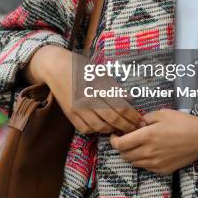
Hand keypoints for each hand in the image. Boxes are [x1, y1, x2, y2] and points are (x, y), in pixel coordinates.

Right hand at [27, 46, 145, 134]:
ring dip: (113, 130)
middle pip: (112, 119)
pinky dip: (96, 131)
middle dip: (127, 126)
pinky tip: (103, 127)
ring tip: (122, 129)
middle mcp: (88, 99)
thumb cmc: (81, 67)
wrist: (55, 68)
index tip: (141, 120)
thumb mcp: (100, 72)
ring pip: (99, 127)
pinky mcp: (70, 114)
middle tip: (137, 129)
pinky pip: (85, 129)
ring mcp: (78, 108)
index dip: (133, 116)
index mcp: (98, 86)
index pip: (121, 107)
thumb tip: (130, 99)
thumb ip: (115, 87)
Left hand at [110, 109, 197, 174]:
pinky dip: (143, 161)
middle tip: (126, 140)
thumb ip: (146, 118)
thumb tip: (137, 124)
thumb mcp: (162, 114)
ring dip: (131, 155)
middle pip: (124, 156)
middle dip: (121, 148)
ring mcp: (155, 164)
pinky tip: (150, 152)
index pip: (120, 145)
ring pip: (134, 163)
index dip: (113, 141)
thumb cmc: (182, 123)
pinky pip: (146, 168)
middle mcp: (148, 153)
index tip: (115, 135)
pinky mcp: (163, 170)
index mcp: (146, 137)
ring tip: (138, 145)